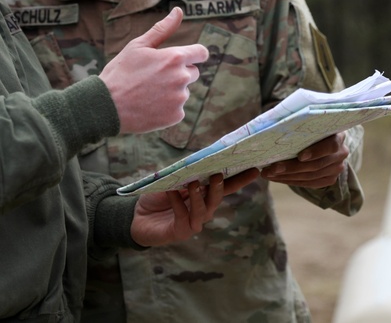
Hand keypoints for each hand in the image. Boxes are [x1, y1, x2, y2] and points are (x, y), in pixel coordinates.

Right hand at [99, 7, 208, 132]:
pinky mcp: (176, 116)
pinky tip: (148, 106)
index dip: (194, 54)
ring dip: (171, 91)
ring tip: (147, 93)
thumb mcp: (138, 46)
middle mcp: (181, 78)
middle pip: (192, 73)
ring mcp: (180, 98)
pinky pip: (177, 108)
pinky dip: (166, 108)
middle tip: (153, 78)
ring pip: (183, 91)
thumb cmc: (120, 72)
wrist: (106, 106)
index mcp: (174, 57)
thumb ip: (162, 29)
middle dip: (178, 73)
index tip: (185, 58)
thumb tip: (178, 11)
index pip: (201, 53)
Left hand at [130, 168, 259, 246]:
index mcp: (203, 196)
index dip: (240, 179)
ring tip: (194, 183)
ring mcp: (192, 223)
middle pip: (217, 199)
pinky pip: (182, 216)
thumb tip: (199, 159)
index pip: (225, 187)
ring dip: (199, 196)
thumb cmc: (156, 198)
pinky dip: (177, 202)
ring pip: (203, 211)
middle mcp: (202, 210)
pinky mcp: (180, 231)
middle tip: (217, 175)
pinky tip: (170, 193)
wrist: (135, 217)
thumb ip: (185, 174)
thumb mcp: (171, 181)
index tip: (255, 169)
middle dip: (219, 187)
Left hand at [260, 131, 349, 187]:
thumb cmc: (309, 126)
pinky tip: (277, 178)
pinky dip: (291, 181)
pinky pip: (310, 183)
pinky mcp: (330, 179)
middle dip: (292, 167)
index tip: (300, 156)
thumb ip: (297, 122)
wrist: (320, 138)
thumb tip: (273, 124)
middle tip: (272, 168)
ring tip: (268, 174)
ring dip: (287, 176)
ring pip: (311, 176)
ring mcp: (336, 168)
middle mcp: (341, 153)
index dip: (316, 152)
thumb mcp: (306, 121)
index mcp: (338, 135)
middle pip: (317, 164)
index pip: (332, 145)